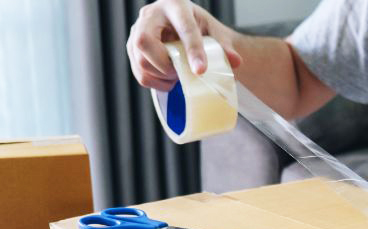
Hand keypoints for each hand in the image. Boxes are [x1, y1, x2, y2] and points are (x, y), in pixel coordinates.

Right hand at [127, 0, 242, 89]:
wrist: (185, 30)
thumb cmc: (200, 28)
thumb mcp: (215, 33)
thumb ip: (225, 46)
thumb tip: (236, 61)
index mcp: (176, 4)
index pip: (184, 28)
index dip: (192, 51)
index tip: (201, 70)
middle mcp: (151, 14)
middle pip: (145, 42)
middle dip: (165, 65)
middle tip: (181, 72)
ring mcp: (137, 30)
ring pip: (140, 60)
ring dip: (161, 76)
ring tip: (177, 76)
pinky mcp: (132, 48)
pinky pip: (138, 72)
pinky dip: (155, 82)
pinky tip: (168, 79)